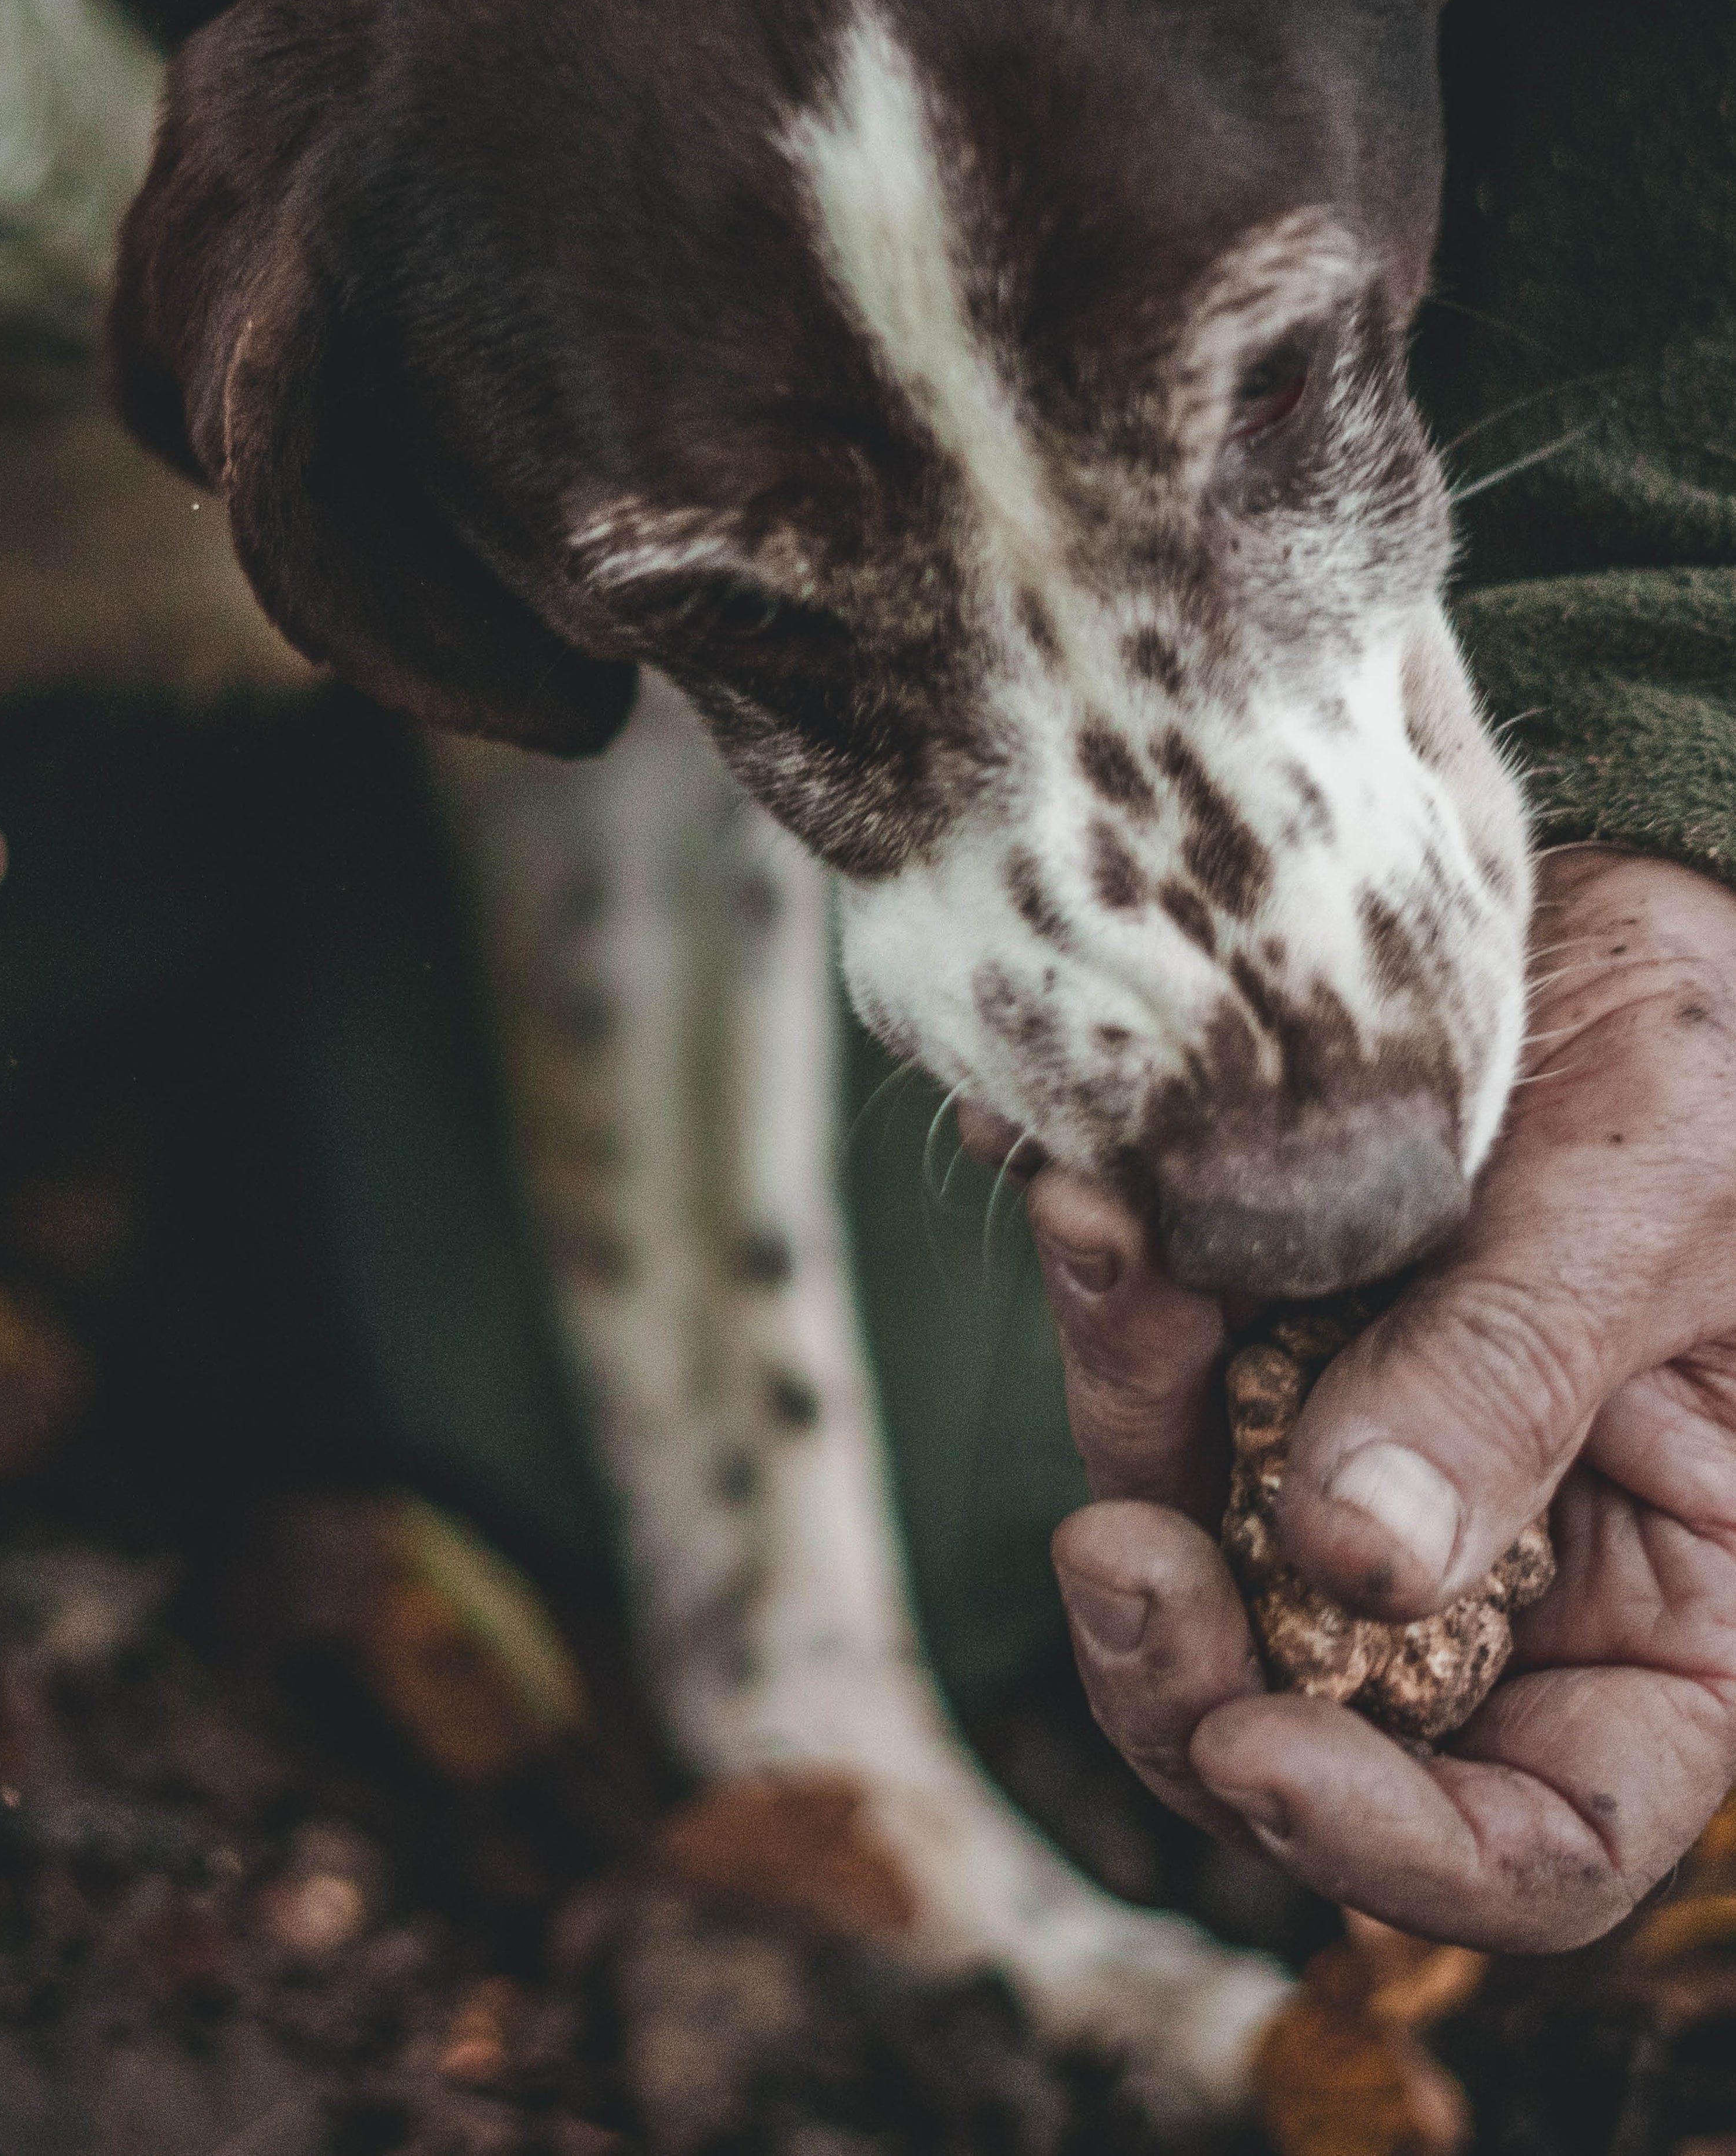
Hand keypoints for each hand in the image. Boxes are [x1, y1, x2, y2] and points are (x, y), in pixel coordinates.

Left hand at [1020, 849, 1735, 1950]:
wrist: (1640, 905)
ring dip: (1126, 1412)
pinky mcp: (1259, 1342)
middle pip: (1301, 1717)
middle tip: (1106, 1556)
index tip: (1255, 1752)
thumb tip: (1354, 1562)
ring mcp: (1356, 1456)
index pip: (1538, 1837)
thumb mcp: (1652, 1213)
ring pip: (1190, 1534)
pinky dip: (1114, 1288)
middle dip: (1179, 1662)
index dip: (1394, 1848)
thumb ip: (1510, 1386)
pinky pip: (1158, 1363)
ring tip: (1097, 1240)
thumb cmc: (1722, 1060)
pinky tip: (1082, 1183)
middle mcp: (1497, 1569)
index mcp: (1666, 1615)